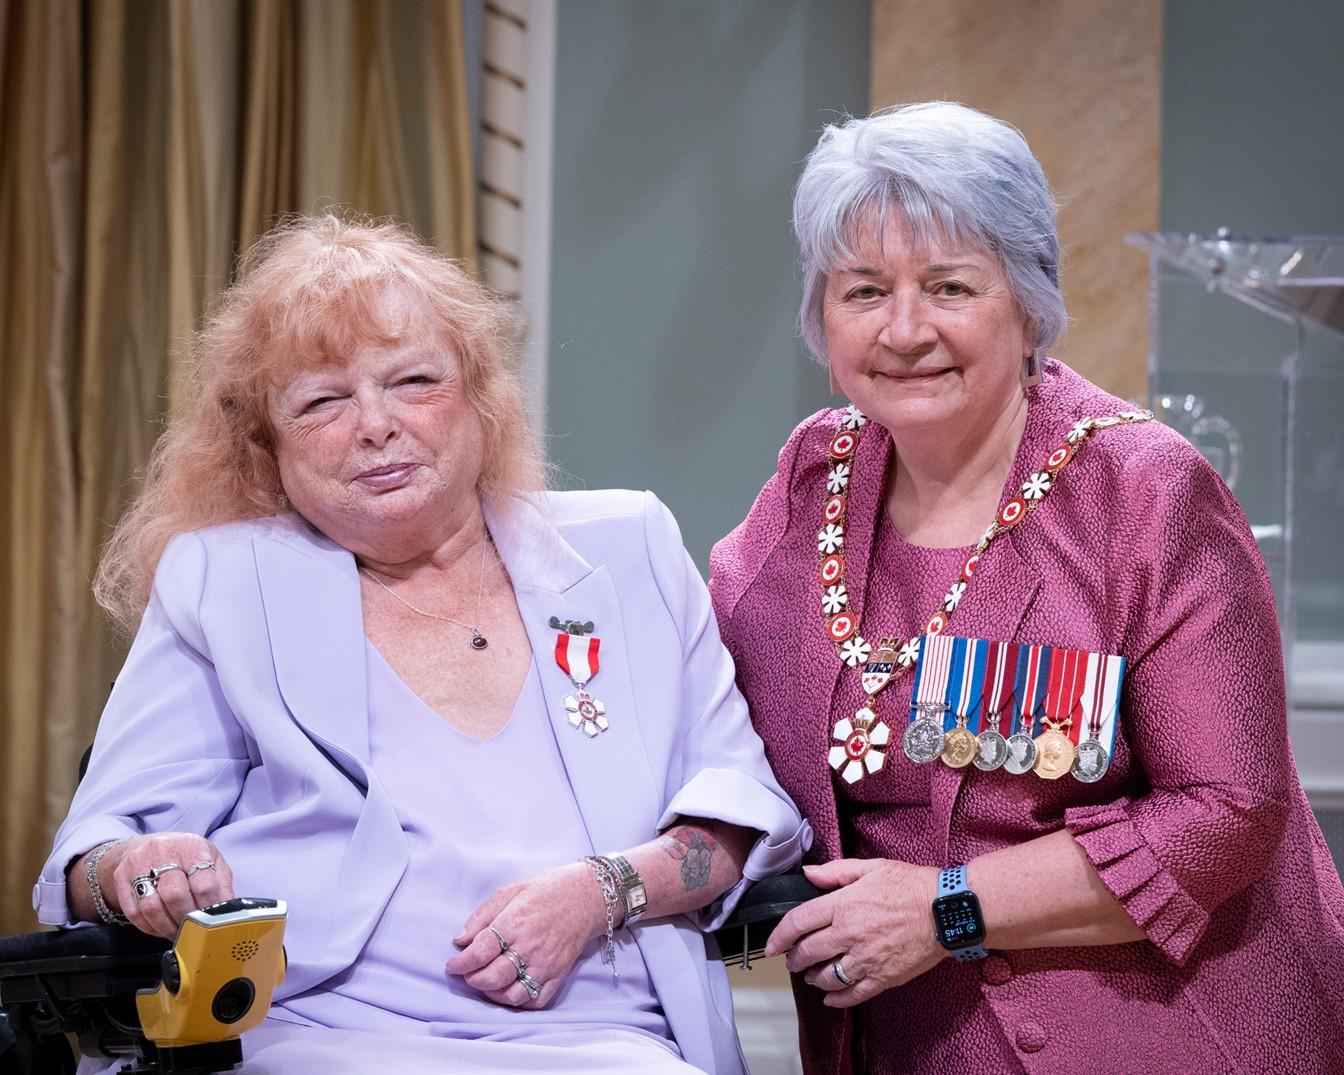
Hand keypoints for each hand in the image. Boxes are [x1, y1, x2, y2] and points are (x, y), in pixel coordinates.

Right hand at [93, 833, 234, 939]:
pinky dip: (150, 927)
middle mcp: (163, 851)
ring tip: (178, 933)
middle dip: (186, 919)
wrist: (150, 844)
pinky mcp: (121, 877)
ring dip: (167, 927)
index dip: (208, 908)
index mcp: (191, 846)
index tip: (211, 921)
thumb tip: (228, 912)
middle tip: (193, 930)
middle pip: (175, 896)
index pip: (203, 884)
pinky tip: (161, 928)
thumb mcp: (211, 860)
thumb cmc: (186, 855)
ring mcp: (139, 863)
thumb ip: (221, 885)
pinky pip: (134, 913)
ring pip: (152, 907)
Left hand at [447, 862, 605, 1008]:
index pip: (479, 952)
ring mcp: (545, 964)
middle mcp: (529, 947)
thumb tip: (459, 940)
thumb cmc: (547, 890)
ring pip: (511, 995)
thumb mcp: (511, 890)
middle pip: (492, 977)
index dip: (460, 963)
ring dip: (491, 993)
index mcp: (515, 922)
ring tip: (486, 981)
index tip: (453, 964)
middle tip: (467, 972)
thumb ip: (482, 916)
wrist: (587, 896)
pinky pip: (534, 1000)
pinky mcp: (558, 975)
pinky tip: (508, 989)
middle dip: (472, 979)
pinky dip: (517, 1001)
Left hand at [764, 858, 944, 1007]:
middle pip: (808, 952)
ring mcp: (865, 959)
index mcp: (843, 905)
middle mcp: (849, 934)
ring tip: (810, 975)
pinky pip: (853, 994)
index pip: (798, 922)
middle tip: (792, 959)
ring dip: (813, 977)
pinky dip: (837, 999)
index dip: (779, 935)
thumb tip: (808, 874)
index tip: (772, 945)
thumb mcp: (871, 868)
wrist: (946, 910)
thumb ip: (835, 872)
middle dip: (794, 958)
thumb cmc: (911, 885)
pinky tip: (830, 997)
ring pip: (826, 976)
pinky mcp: (883, 977)